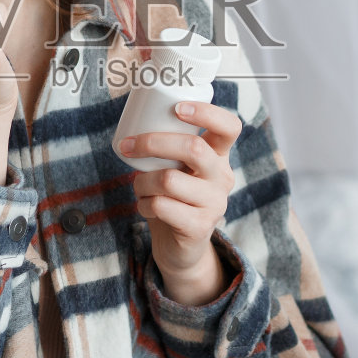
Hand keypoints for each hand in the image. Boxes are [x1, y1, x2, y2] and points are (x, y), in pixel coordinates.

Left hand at [119, 100, 241, 301]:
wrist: (182, 248)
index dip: (207, 113)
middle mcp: (222, 177)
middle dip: (153, 143)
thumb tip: (134, 121)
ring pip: (169, 179)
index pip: (229, 126)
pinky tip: (146, 207)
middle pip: (194, 148)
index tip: (177, 108)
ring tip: (140, 187)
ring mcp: (214, 203)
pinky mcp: (200, 227)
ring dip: (142, 181)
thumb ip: (168, 147)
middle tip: (129, 146)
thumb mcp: (177, 168)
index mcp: (218, 156)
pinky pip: (162, 206)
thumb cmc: (174, 198)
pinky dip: (144, 204)